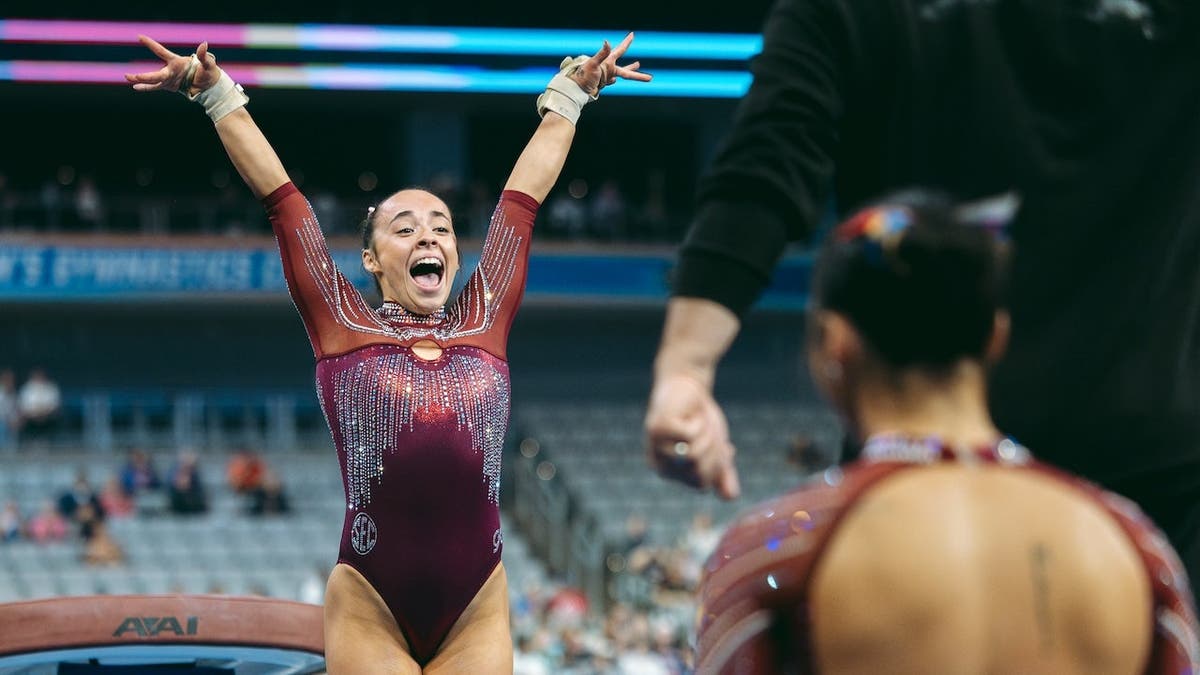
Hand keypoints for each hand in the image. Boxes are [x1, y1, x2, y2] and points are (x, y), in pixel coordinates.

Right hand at [125, 35, 220, 94]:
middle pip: (156, 73)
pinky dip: (146, 88)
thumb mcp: (208, 64)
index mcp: (176, 61)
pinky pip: (155, 87)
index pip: (161, 51)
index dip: (151, 44)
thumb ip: (203, 56)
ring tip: (128, 78)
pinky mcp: (169, 85)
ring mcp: (168, 78)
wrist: (209, 86)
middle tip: (132, 76)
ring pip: (152, 80)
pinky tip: (135, 88)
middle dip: (145, 76)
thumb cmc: (209, 72)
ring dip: (141, 80)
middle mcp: (169, 69)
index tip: (140, 37)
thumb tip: (203, 44)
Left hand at [571, 32, 651, 95]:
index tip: (632, 34)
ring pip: (621, 74)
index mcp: (608, 62)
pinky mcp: (602, 83)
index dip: (626, 42)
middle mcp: (608, 68)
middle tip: (641, 66)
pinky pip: (611, 81)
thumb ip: (602, 54)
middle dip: (635, 70)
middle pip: (626, 70)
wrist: (577, 88)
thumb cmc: (584, 75)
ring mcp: (606, 76)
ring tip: (636, 65)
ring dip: (629, 70)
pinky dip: (612, 81)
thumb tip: (607, 41)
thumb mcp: (593, 64)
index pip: (620, 50)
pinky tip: (614, 80)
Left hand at [644, 373, 740, 499]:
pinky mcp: (657, 427)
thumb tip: (731, 498)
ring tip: (699, 422)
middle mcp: (658, 464)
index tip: (721, 446)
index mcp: (669, 473)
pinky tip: (690, 413)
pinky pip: (690, 435)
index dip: (718, 465)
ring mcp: (655, 446)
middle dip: (714, 451)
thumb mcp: (716, 449)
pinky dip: (698, 422)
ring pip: (694, 455)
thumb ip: (723, 473)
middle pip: (699, 473)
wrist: (690, 385)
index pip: (702, 485)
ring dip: (707, 435)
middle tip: (710, 432)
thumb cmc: (700, 419)